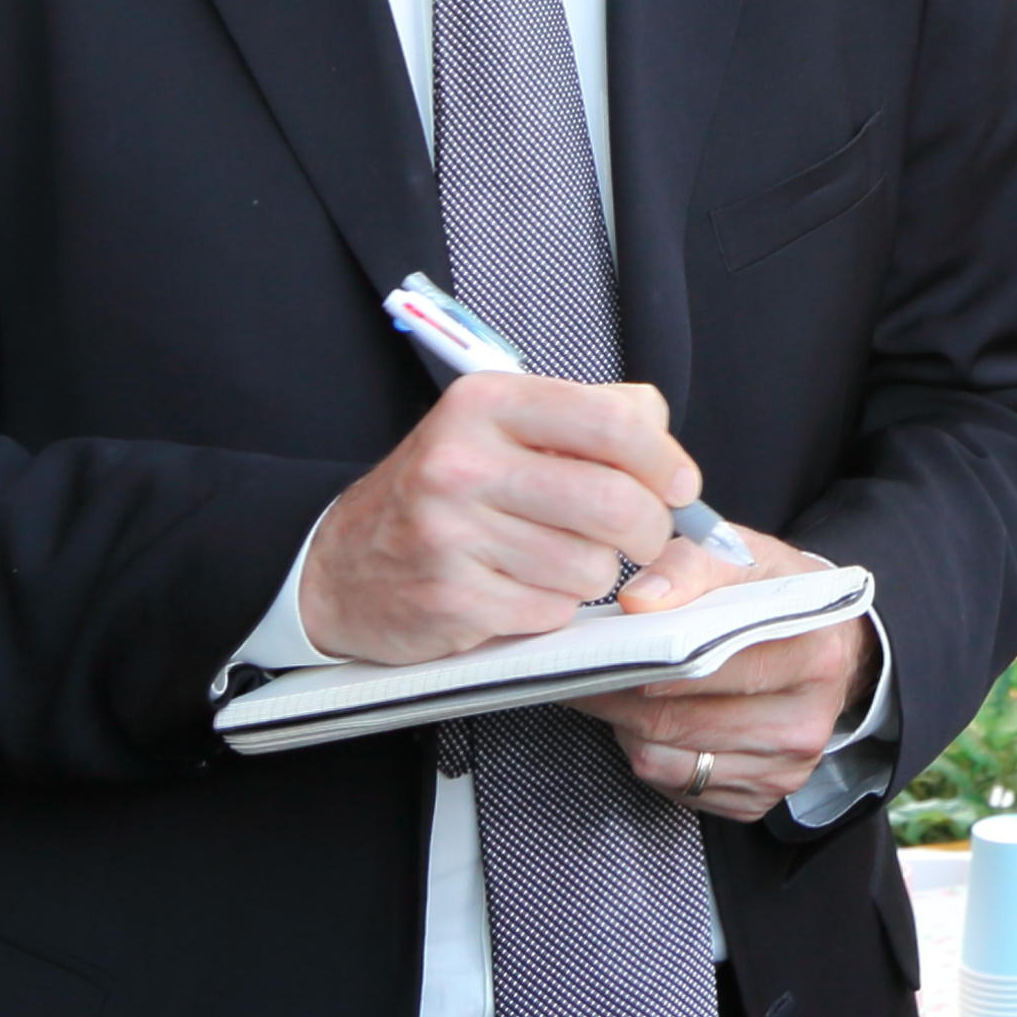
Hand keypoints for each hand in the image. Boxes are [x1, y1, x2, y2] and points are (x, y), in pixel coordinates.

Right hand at [296, 373, 717, 664]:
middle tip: (638, 536)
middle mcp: (464, 463)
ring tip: (550, 559)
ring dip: (591, 573)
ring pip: (591, 567)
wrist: (337, 566)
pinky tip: (515, 589)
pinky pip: (552, 612)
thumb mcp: (499, 429)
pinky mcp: (451, 601)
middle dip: (648, 529)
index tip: (679, 485)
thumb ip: (586, 422)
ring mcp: (452, 535)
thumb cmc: (441, 493)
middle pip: (615, 502)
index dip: (665, 461)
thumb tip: (667, 451)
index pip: (614, 422)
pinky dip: (551, 608)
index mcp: (486, 404)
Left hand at [576, 524, 880, 822]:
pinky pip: (678, 786)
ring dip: (630, 728)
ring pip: (669, 762)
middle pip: (681, 722)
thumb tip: (638, 602)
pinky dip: (652, 755)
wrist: (829, 646)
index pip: (713, 670)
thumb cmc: (779, 596)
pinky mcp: (761, 799)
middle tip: (588, 673)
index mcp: (813, 657)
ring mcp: (785, 770)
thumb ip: (689, 567)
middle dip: (622, 697)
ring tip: (623, 692)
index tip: (605, 653)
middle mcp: (806, 724)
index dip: (650, 663)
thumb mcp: (746, 558)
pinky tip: (656, 721)